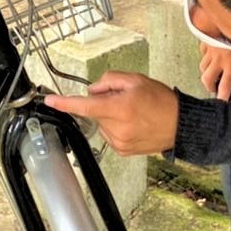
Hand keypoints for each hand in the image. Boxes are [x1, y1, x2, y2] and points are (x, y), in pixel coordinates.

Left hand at [44, 72, 178, 156]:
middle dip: (103, 104)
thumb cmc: (161, 101)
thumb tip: (93, 91)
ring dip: (110, 117)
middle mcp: (117, 127)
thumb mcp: (136, 80)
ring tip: (133, 114)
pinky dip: (116, 128)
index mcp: (119, 108)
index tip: (50, 101)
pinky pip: (109, 135)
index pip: (85, 106)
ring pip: (102, 124)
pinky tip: (132, 125)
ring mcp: (119, 142)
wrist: (180, 125)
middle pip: (95, 112)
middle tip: (125, 101)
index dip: (65, 103)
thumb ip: (109, 80)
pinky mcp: (122, 151)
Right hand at [198, 43, 230, 101]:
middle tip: (214, 88)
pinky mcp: (206, 38)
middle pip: (206, 79)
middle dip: (209, 87)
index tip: (222, 103)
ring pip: (202, 66)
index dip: (222, 97)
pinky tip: (211, 54)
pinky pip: (202, 51)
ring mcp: (210, 49)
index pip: (224, 87)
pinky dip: (205, 56)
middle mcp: (218, 60)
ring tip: (213, 73)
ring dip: (207, 72)